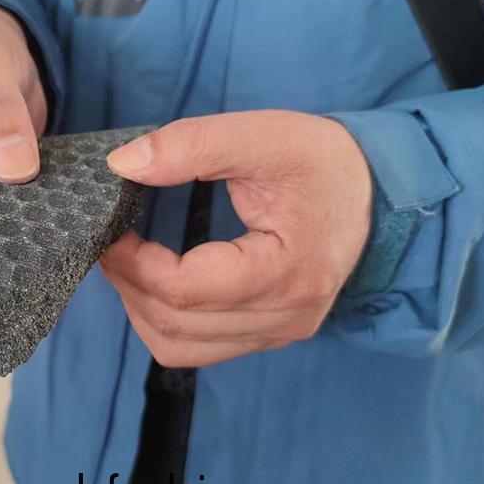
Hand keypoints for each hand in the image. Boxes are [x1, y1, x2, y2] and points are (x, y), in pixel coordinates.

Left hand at [99, 111, 372, 367]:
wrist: (376, 190)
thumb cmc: (324, 161)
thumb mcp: (263, 135)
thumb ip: (191, 145)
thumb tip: (121, 166)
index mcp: (287, 271)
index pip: (185, 289)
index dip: (132, 263)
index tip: (110, 228)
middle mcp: (286, 317)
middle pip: (175, 324)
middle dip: (127, 283)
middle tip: (108, 239)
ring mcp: (279, 332)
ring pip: (179, 347)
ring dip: (140, 307)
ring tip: (127, 260)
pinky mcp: (270, 333)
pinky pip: (198, 348)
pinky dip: (163, 320)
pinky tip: (156, 280)